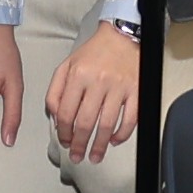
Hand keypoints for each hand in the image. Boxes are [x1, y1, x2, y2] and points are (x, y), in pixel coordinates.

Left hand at [44, 20, 144, 162]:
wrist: (122, 36)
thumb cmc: (93, 53)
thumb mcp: (66, 66)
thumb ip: (55, 91)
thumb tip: (56, 118)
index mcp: (78, 75)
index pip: (66, 112)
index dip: (63, 132)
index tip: (64, 141)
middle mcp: (98, 81)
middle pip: (86, 122)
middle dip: (79, 144)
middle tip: (77, 156)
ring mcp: (119, 87)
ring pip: (107, 125)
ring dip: (99, 145)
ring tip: (94, 156)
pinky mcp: (136, 91)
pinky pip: (130, 119)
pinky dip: (122, 134)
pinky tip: (114, 141)